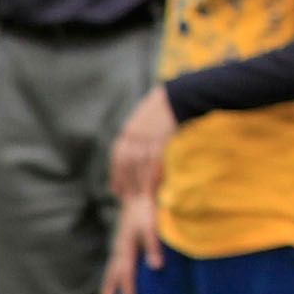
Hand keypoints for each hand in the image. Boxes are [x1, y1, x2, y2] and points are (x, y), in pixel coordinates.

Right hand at [99, 193, 163, 293]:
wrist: (138, 195)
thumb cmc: (147, 211)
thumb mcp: (152, 226)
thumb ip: (154, 247)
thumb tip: (157, 268)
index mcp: (125, 250)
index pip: (126, 278)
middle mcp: (118, 252)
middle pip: (111, 280)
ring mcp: (117, 250)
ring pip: (109, 276)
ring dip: (106, 293)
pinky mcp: (120, 247)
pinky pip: (113, 270)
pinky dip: (110, 283)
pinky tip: (112, 289)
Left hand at [107, 84, 174, 203]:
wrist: (177, 96)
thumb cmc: (163, 109)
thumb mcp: (144, 120)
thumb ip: (136, 135)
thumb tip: (132, 148)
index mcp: (128, 131)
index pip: (117, 157)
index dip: (116, 175)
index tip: (115, 189)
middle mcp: (133, 136)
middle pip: (126, 163)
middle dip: (125, 182)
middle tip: (126, 198)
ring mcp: (146, 138)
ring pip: (139, 165)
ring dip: (137, 182)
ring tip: (138, 197)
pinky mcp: (160, 139)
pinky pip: (154, 161)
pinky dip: (151, 175)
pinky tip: (151, 186)